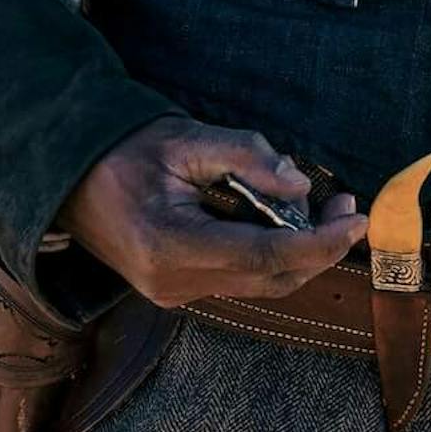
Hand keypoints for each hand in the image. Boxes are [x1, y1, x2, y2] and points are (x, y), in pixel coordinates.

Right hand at [56, 114, 367, 306]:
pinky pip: (238, 280)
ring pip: (258, 285)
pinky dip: (271, 256)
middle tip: (349, 208)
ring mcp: (172, 293)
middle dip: (319, 248)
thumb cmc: (128, 150)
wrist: (73, 175)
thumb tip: (298, 186)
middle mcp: (172, 282)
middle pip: (269, 279)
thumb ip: (246, 156)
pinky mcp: (175, 290)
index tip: (358, 218)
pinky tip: (284, 223)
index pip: (265, 255)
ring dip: (299, 253)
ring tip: (325, 210)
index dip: (320, 241)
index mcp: (171, 244)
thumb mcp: (188, 138)